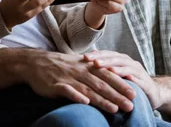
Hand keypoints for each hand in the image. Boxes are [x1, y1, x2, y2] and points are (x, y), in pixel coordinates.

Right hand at [21, 50, 135, 112]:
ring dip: (103, 100)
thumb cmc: (61, 66)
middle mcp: (81, 71)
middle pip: (103, 84)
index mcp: (88, 66)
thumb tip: (110, 83)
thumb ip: (93, 74)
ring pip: (89, 89)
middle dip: (118, 95)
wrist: (36, 62)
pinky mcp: (57, 85)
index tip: (135, 94)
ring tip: (115, 108)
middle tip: (131, 104)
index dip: (122, 85)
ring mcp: (69, 78)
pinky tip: (85, 103)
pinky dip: (77, 96)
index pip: (109, 76)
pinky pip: (68, 91)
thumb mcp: (79, 66)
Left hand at [84, 50, 168, 109]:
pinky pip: (138, 79)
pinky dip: (132, 78)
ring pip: (126, 66)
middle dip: (104, 59)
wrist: (154, 93)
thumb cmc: (131, 84)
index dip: (97, 54)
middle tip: (92, 60)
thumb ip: (107, 68)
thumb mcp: (118, 75)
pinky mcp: (146, 83)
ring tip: (106, 68)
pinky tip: (126, 78)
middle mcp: (131, 63)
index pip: (108, 54)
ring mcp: (139, 72)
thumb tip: (90, 59)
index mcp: (122, 61)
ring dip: (116, 67)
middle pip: (116, 58)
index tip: (84, 56)